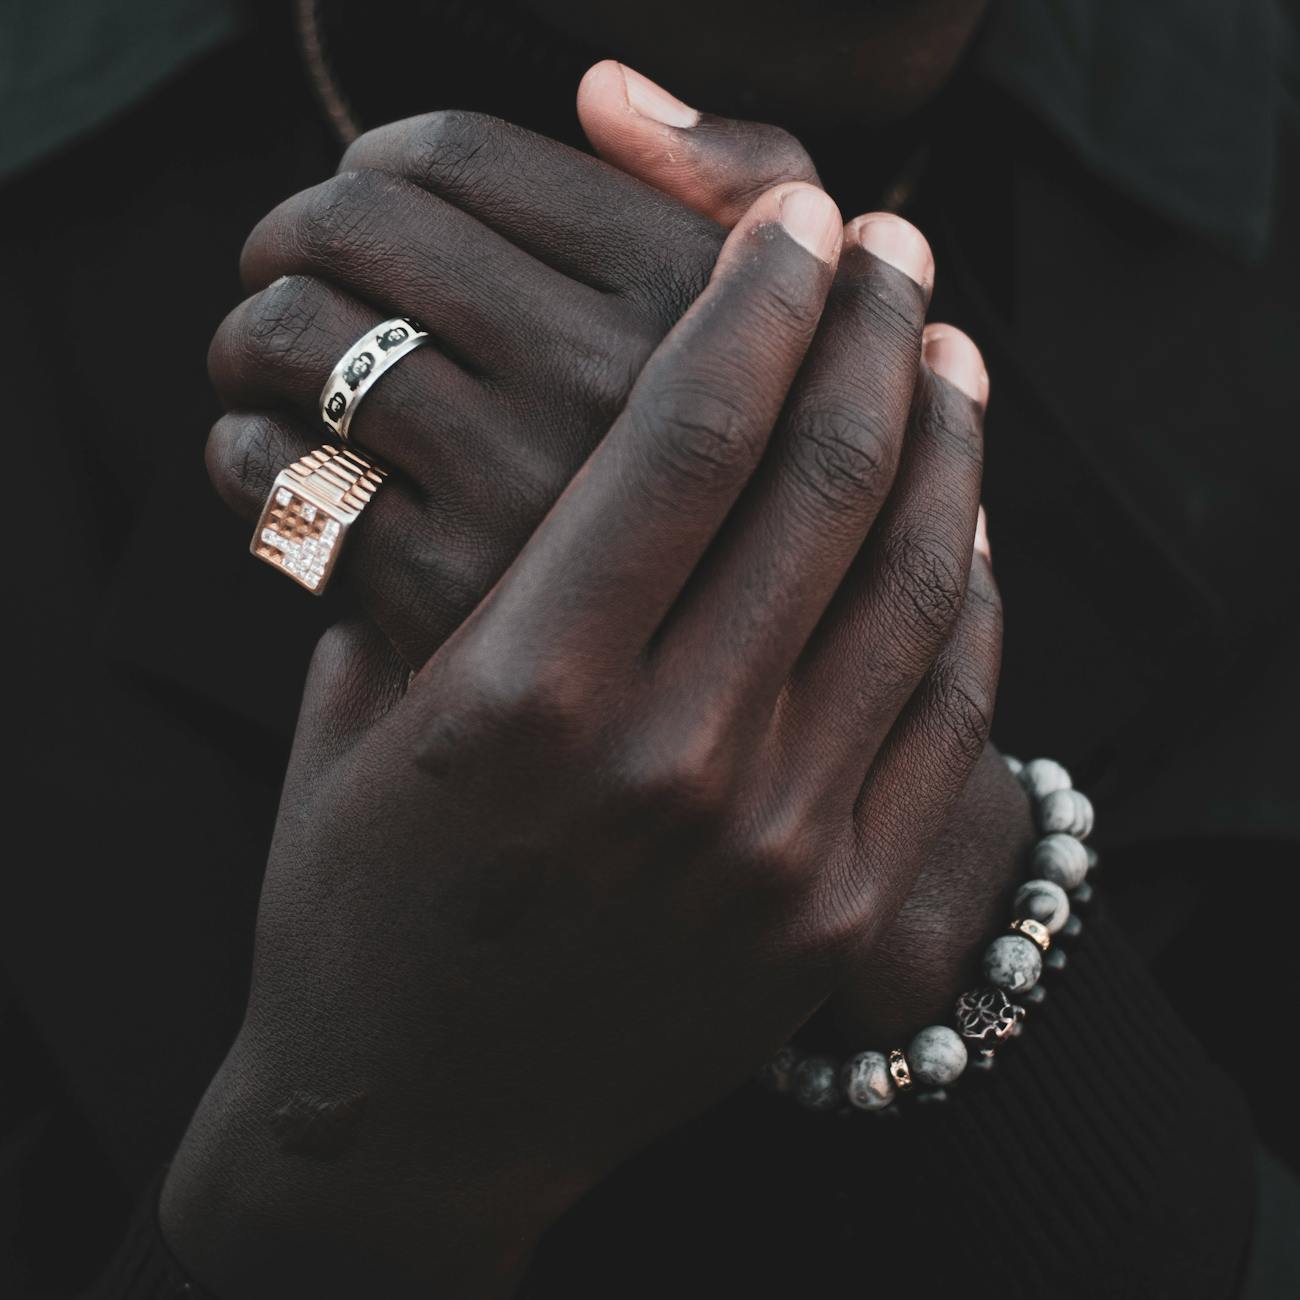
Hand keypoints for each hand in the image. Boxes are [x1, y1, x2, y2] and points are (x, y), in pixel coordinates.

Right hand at [166, 181, 996, 1296]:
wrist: (418, 1115)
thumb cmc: (358, 897)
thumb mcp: (364, 708)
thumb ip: (454, 561)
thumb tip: (556, 426)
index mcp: (526, 692)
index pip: (688, 435)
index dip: (756, 301)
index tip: (793, 218)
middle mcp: (669, 762)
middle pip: (821, 483)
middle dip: (869, 334)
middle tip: (894, 247)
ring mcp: (773, 846)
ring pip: (908, 581)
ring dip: (943, 442)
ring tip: (949, 353)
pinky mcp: (832, 911)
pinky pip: (942, 706)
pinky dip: (962, 589)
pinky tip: (958, 514)